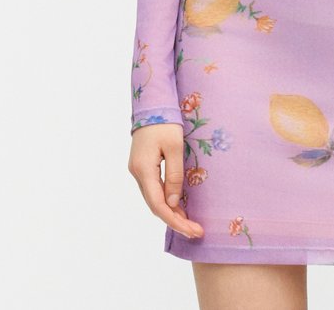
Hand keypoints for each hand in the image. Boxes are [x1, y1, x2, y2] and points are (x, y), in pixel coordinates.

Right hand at [128, 123, 204, 239]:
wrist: (151, 103)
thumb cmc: (165, 122)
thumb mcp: (175, 147)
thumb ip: (175, 176)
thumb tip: (173, 203)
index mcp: (144, 170)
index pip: (158, 205)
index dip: (175, 221)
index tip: (193, 230)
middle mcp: (137, 173)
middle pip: (155, 205)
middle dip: (175, 220)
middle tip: (196, 231)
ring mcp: (138, 169)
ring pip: (154, 198)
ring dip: (171, 212)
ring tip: (190, 223)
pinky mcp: (142, 165)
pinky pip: (153, 189)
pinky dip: (166, 200)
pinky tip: (178, 206)